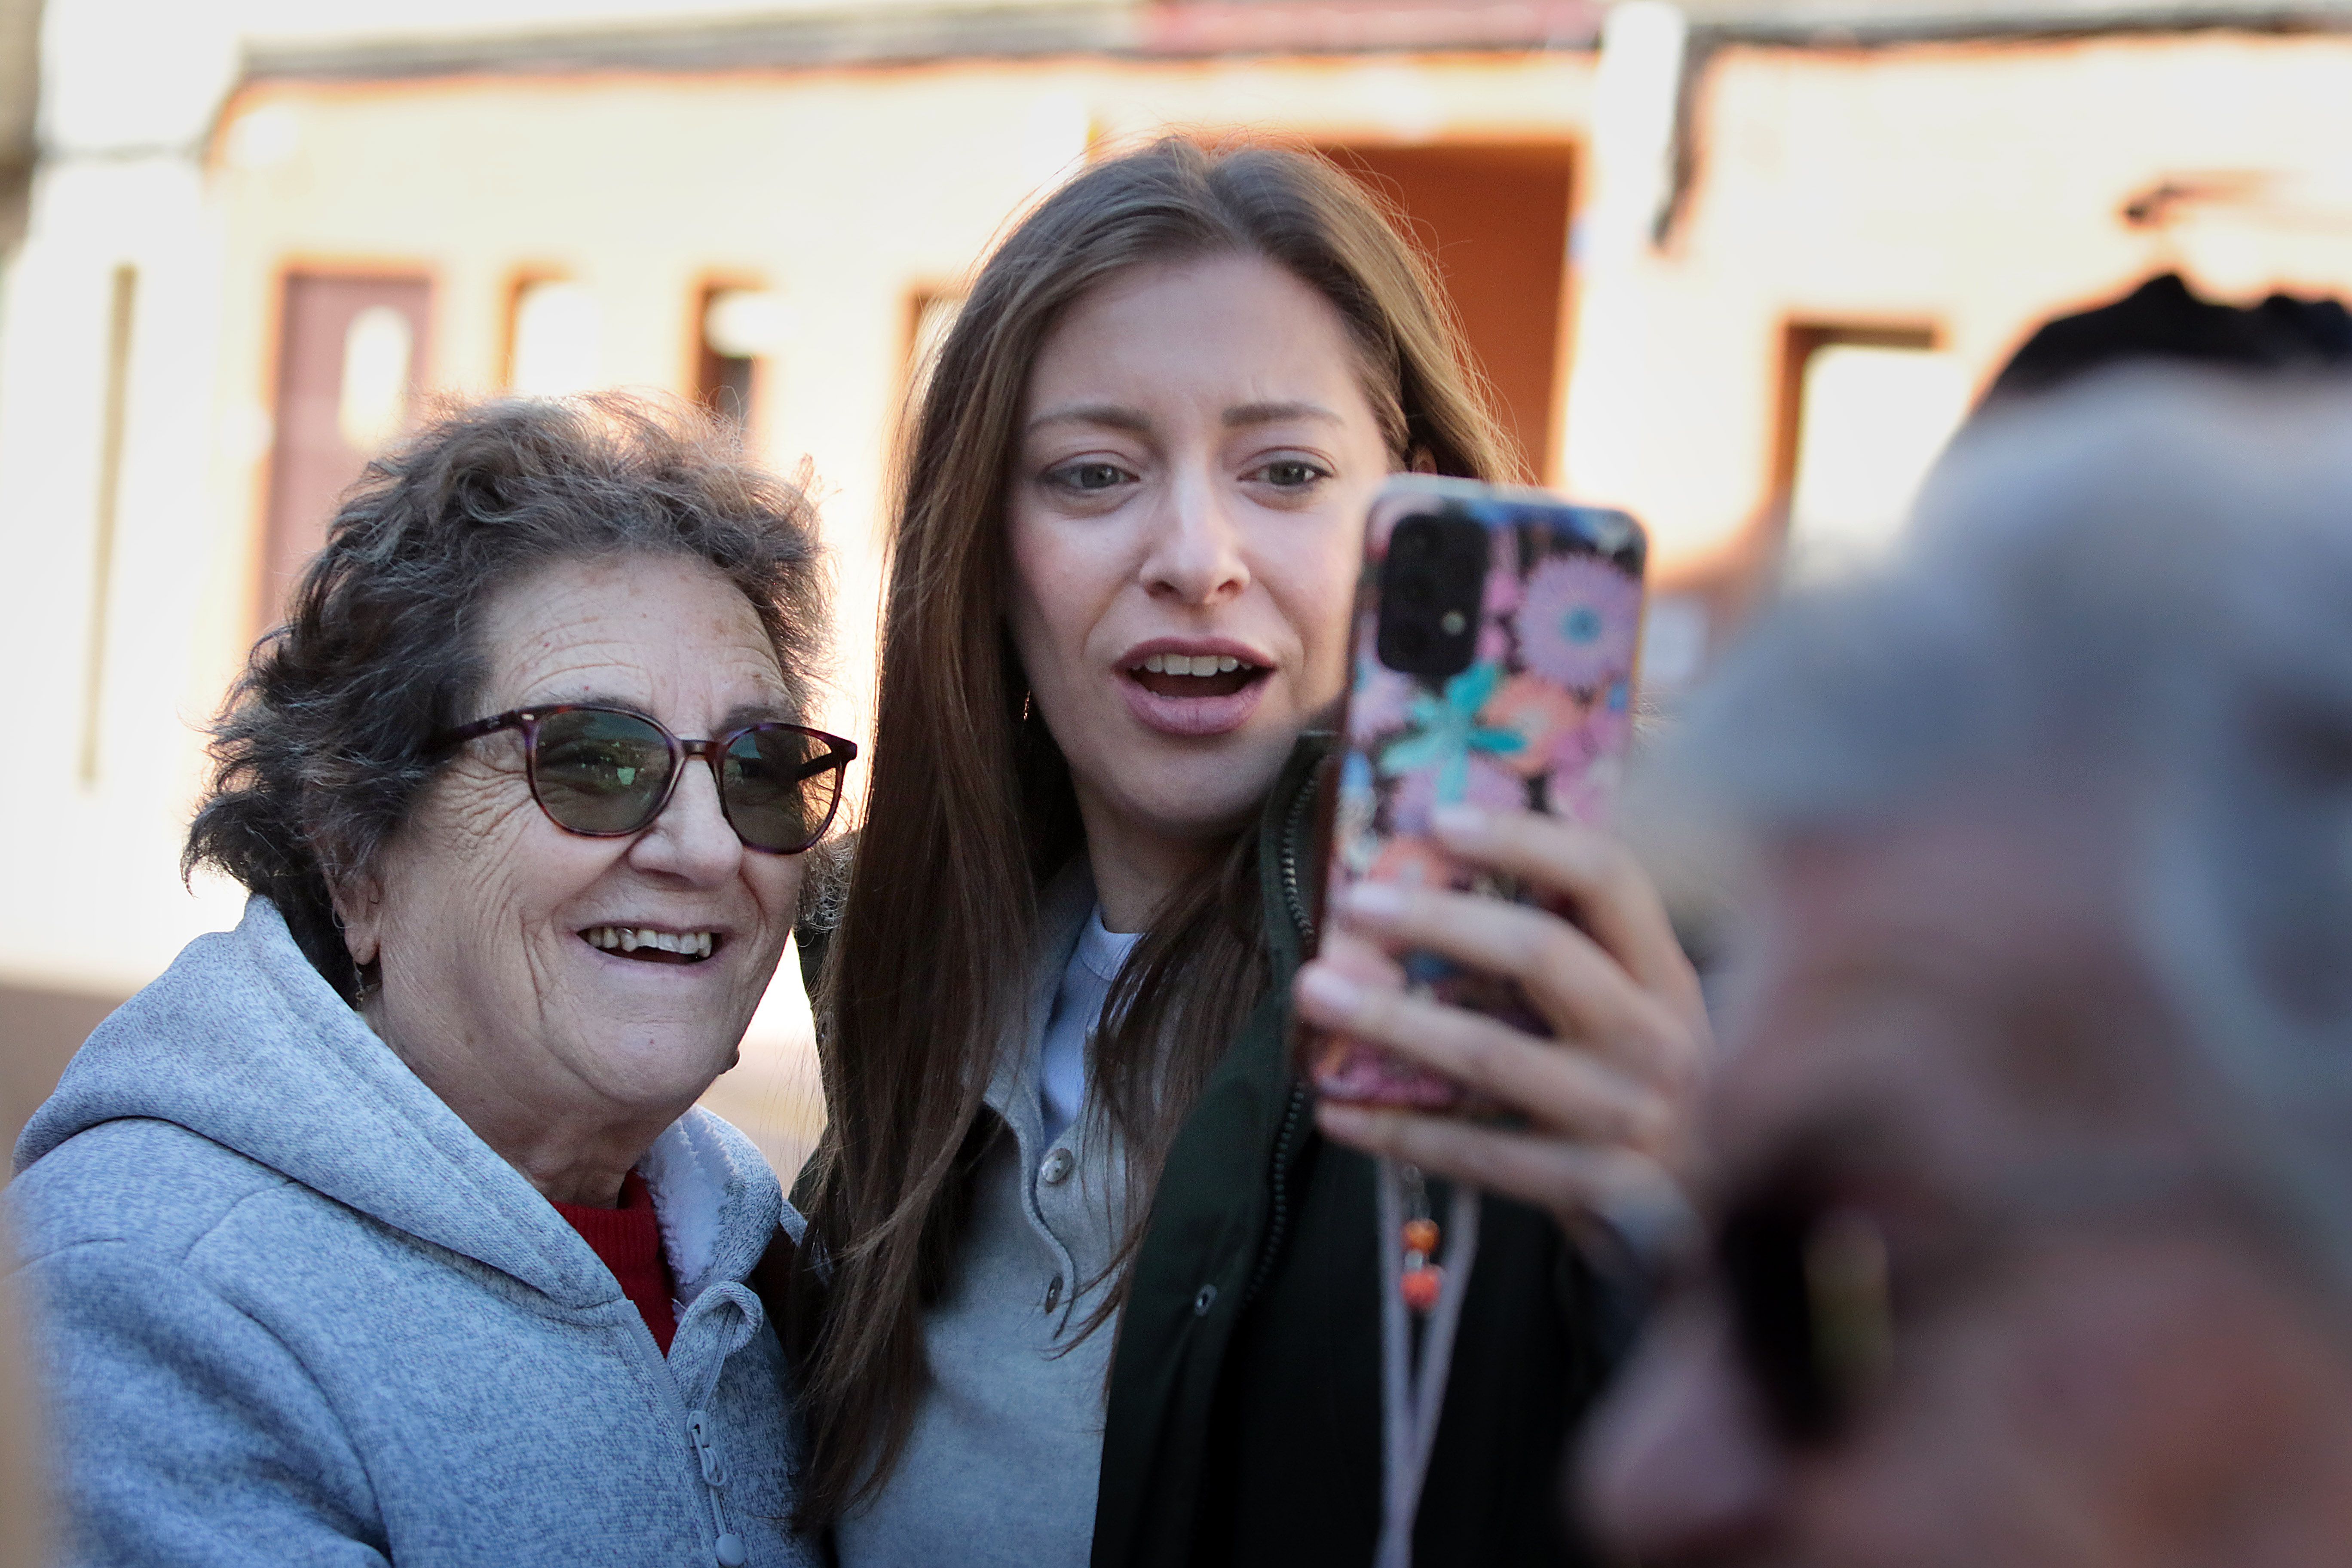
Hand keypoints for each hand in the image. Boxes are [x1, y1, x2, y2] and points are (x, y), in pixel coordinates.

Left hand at [1294, 803, 1709, 1235]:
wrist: (1713, 1238)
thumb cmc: (1639, 1104)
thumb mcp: (1632, 1022)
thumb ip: (1569, 962)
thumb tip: (1429, 889)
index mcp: (1666, 977)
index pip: (1608, 878)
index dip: (1525, 840)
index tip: (1439, 820)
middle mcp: (1661, 1039)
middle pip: (1542, 953)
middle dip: (1438, 921)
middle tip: (1355, 904)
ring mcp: (1635, 1119)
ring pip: (1495, 1055)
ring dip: (1393, 1021)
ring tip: (1314, 992)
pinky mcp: (1603, 1192)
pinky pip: (1482, 1153)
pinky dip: (1400, 1130)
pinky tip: (1336, 1112)